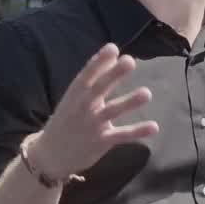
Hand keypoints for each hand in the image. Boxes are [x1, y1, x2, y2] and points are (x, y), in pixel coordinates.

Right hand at [29, 43, 159, 180]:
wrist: (50, 155)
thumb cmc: (68, 118)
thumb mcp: (76, 95)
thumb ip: (95, 74)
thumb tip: (113, 50)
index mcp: (76, 94)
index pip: (86, 75)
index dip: (99, 62)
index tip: (112, 48)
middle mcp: (83, 107)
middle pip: (99, 89)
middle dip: (113, 75)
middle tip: (130, 61)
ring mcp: (92, 125)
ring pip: (112, 111)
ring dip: (129, 102)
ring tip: (146, 93)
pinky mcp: (101, 141)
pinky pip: (121, 135)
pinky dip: (137, 131)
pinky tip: (154, 126)